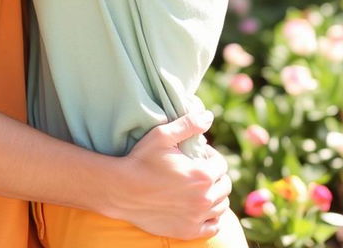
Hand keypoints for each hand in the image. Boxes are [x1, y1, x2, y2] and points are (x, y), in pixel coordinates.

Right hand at [115, 111, 230, 239]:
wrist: (122, 191)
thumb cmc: (141, 160)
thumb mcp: (162, 135)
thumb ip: (188, 125)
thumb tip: (209, 116)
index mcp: (201, 175)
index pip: (221, 165)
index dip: (211, 157)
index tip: (198, 156)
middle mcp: (204, 198)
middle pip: (225, 185)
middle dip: (215, 175)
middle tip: (198, 171)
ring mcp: (197, 218)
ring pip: (221, 206)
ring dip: (215, 195)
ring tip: (199, 187)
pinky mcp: (189, 231)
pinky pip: (214, 226)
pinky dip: (213, 217)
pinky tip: (201, 207)